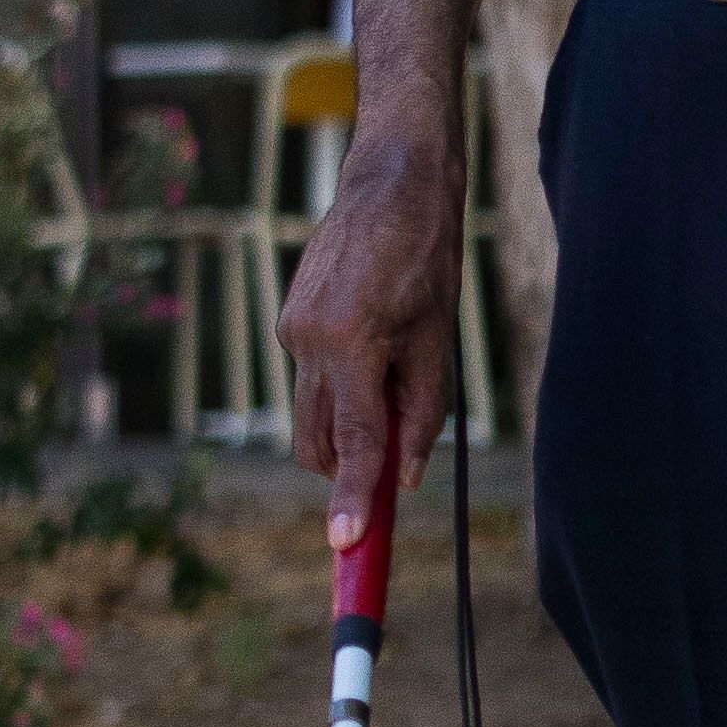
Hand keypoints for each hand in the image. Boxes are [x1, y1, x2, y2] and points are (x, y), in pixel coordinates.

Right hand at [277, 132, 463, 514]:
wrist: (390, 181)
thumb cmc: (427, 255)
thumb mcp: (438, 338)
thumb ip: (421, 411)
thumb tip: (404, 477)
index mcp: (351, 343)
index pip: (352, 441)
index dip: (352, 498)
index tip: (346, 545)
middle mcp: (308, 341)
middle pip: (316, 444)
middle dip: (347, 468)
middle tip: (395, 457)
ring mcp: (291, 330)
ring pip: (312, 414)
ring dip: (348, 422)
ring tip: (396, 367)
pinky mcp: (289, 319)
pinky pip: (313, 379)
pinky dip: (342, 386)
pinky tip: (376, 336)